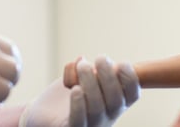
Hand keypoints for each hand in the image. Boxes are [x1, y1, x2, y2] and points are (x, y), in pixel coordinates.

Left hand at [21, 56, 139, 126]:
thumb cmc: (70, 89)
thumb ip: (93, 66)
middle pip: (116, 101)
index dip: (131, 79)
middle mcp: (107, 116)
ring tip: (82, 66)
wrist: (46, 110)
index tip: (121, 63)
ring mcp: (92, 125)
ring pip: (97, 109)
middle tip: (100, 58)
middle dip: (109, 76)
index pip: (133, 94)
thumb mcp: (86, 74)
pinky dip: (79, 104)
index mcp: (116, 100)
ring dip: (91, 83)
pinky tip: (76, 89)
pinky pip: (79, 121)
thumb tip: (90, 60)